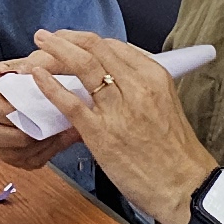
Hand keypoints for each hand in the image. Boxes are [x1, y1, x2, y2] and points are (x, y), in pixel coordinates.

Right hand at [0, 59, 79, 172]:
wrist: (50, 82)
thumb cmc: (45, 69)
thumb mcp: (44, 59)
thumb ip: (40, 62)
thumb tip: (30, 71)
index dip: (10, 113)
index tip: (34, 113)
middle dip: (18, 136)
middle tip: (43, 131)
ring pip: (1, 152)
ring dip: (31, 149)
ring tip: (54, 137)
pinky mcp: (3, 147)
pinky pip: (16, 161)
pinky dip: (37, 156)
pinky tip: (53, 144)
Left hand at [18, 26, 216, 223]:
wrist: (185, 186)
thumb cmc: (175, 152)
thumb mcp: (164, 104)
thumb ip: (139, 87)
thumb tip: (113, 76)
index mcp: (154, 77)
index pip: (113, 46)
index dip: (86, 40)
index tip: (72, 42)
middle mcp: (137, 87)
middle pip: (95, 48)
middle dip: (67, 38)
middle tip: (48, 37)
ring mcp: (118, 109)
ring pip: (82, 66)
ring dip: (55, 50)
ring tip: (39, 43)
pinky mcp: (101, 133)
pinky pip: (70, 102)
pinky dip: (50, 85)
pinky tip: (37, 76)